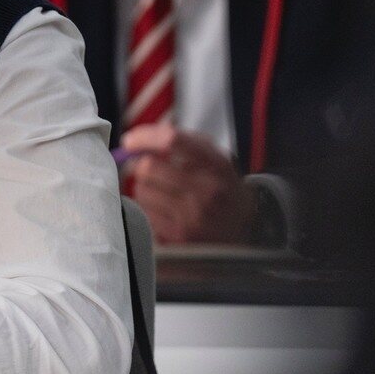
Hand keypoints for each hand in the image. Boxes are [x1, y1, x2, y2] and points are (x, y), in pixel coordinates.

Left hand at [120, 124, 257, 243]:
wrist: (244, 236)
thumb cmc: (223, 192)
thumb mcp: (218, 163)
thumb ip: (186, 144)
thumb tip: (141, 138)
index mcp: (218, 166)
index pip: (173, 141)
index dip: (145, 138)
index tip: (131, 140)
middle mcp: (207, 190)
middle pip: (148, 167)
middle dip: (143, 166)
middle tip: (150, 170)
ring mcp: (192, 216)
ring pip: (142, 189)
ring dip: (145, 188)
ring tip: (163, 193)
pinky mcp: (177, 236)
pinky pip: (143, 212)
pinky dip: (148, 208)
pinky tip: (165, 211)